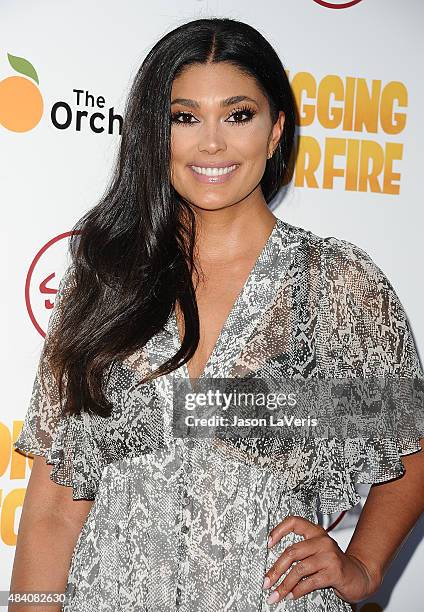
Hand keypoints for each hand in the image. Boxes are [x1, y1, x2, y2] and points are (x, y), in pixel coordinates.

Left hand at [262, 515, 381, 604]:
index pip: (294, 522)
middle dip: (276, 569)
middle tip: (267, 581)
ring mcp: (329, 556)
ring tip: (277, 594)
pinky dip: (298, 590)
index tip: (268, 543)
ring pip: (299, 569)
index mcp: (316, 532)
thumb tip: (275, 564)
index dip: (279, 530)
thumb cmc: (334, 564)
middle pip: (292, 551)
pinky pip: (310, 582)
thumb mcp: (317, 552)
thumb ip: (301, 552)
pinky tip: (292, 595)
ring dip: (284, 584)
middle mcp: (322, 541)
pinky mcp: (334, 571)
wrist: (359, 575)